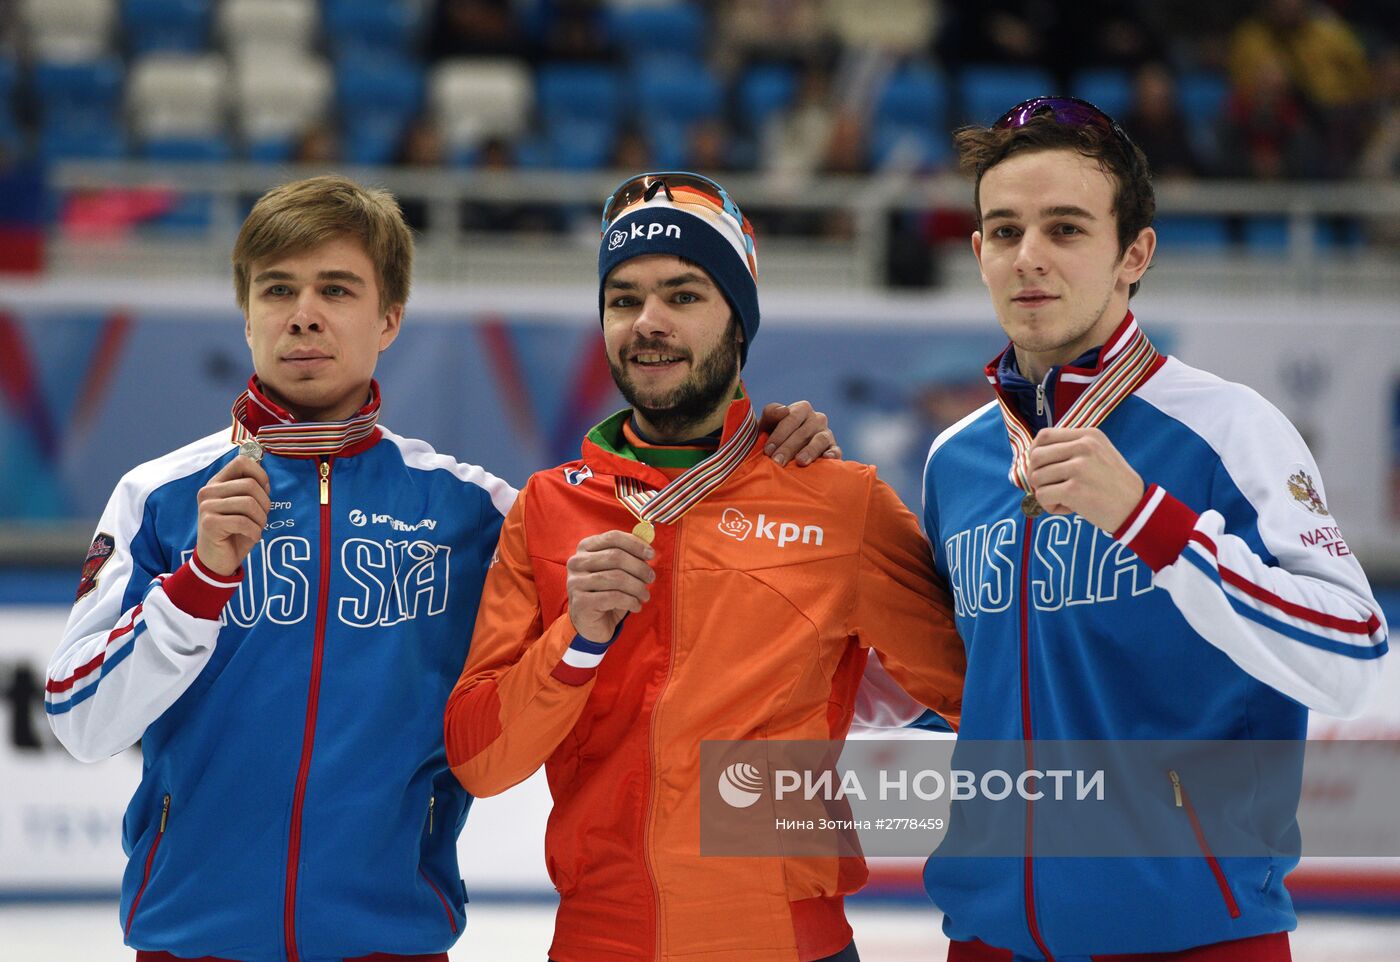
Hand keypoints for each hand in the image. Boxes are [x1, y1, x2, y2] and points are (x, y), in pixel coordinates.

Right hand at [195, 455, 271, 575]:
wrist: (218, 561)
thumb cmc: (235, 532)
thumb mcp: (245, 507)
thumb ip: (251, 487)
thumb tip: (263, 467)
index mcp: (217, 483)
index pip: (242, 461)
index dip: (261, 475)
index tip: (264, 492)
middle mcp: (208, 491)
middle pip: (251, 484)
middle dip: (265, 504)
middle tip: (261, 519)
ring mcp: (206, 507)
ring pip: (249, 503)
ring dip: (261, 520)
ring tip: (256, 528)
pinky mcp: (209, 523)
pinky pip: (244, 522)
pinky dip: (255, 532)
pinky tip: (251, 537)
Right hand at [566, 530, 655, 643]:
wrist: (591, 623)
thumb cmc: (607, 592)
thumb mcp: (618, 570)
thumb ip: (629, 553)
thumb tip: (648, 536)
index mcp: (585, 548)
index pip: (613, 537)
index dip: (635, 544)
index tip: (651, 554)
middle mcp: (576, 562)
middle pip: (616, 556)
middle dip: (639, 567)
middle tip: (651, 578)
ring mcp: (576, 582)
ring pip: (616, 578)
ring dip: (637, 587)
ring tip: (645, 595)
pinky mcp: (580, 602)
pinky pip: (613, 597)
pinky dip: (631, 601)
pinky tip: (636, 606)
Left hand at [759, 400, 840, 466]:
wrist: (784, 456)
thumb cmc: (773, 438)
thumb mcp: (767, 424)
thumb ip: (771, 413)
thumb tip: (784, 410)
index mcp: (801, 409)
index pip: (791, 419)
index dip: (778, 435)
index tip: (768, 450)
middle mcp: (817, 418)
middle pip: (803, 432)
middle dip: (788, 447)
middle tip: (777, 462)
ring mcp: (827, 433)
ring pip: (820, 439)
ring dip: (809, 451)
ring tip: (800, 462)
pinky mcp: (834, 449)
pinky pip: (835, 450)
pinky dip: (832, 453)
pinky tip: (826, 458)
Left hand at [1027, 427, 1143, 532]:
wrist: (1137, 508)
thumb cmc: (1113, 484)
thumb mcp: (1099, 454)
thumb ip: (1071, 449)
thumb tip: (1034, 455)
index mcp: (1089, 436)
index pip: (1044, 436)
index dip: (1035, 453)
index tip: (1041, 467)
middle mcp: (1084, 447)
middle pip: (1036, 456)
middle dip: (1036, 475)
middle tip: (1050, 487)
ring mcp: (1079, 467)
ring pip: (1036, 478)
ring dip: (1045, 493)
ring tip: (1064, 499)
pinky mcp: (1074, 490)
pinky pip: (1042, 496)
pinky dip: (1050, 506)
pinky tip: (1068, 508)